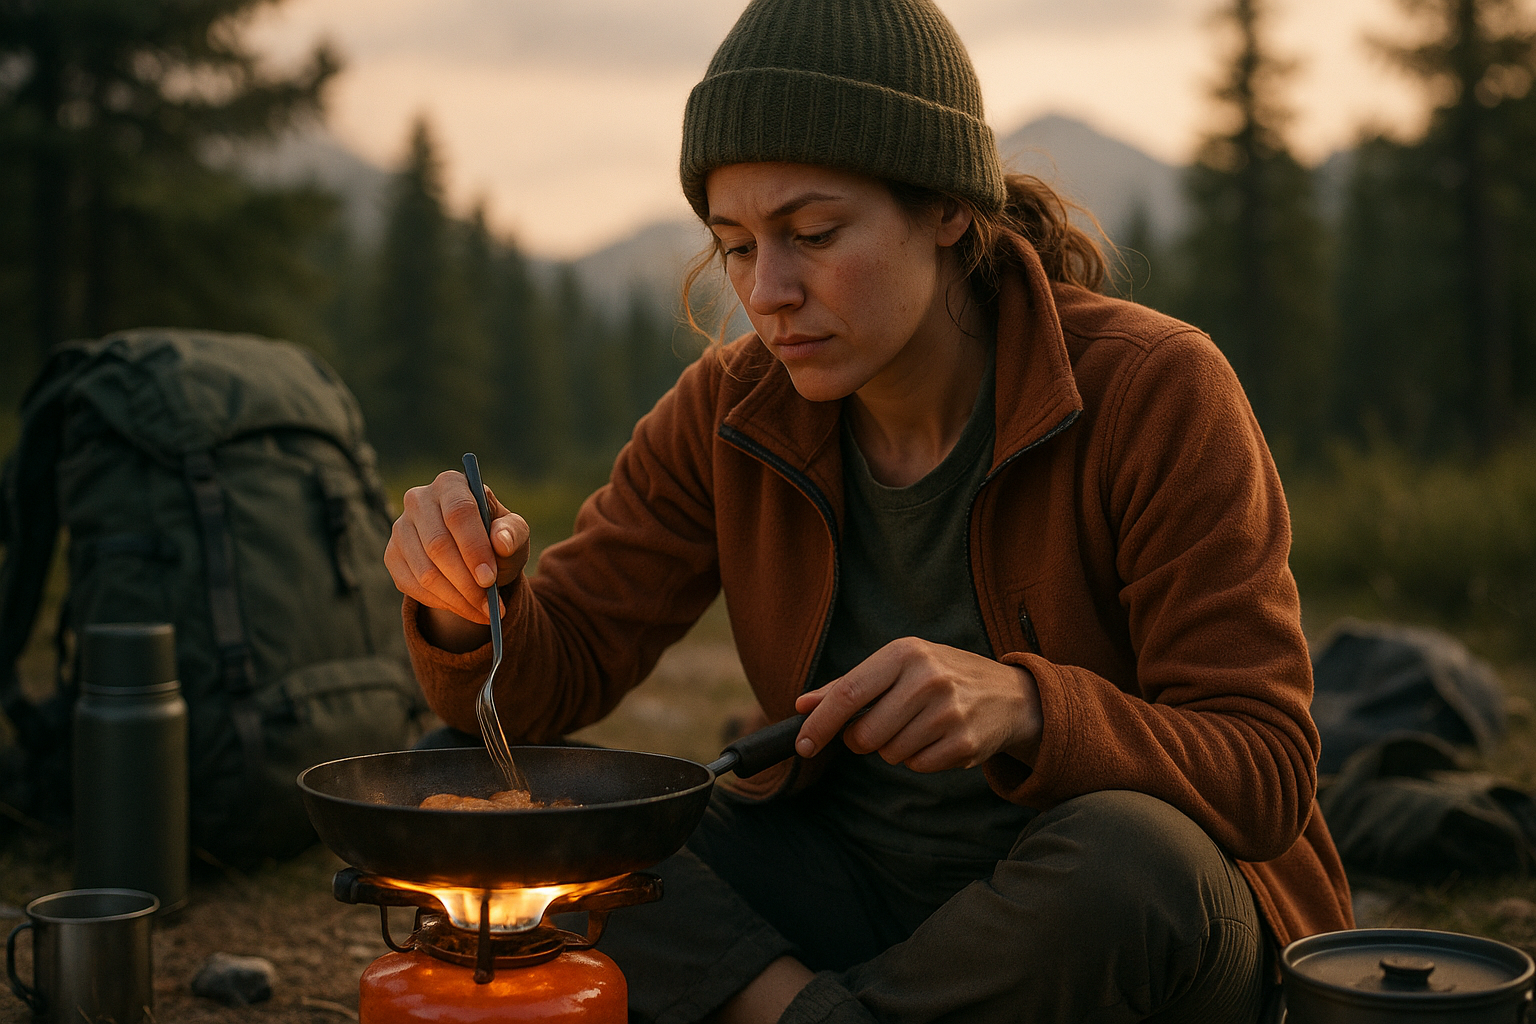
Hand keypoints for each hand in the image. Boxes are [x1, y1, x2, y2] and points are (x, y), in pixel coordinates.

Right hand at [385, 470, 530, 637]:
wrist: (472, 554)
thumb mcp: (514, 533)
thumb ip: (512, 533)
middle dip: (467, 581)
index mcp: (451, 484)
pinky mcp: (392, 555)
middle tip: (490, 605)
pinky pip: (413, 586)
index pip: (459, 513)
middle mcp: (419, 500)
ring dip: (457, 598)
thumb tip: (501, 541)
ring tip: (484, 612)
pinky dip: (442, 603)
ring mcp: (400, 527)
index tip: (489, 579)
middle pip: (438, 544)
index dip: (474, 548)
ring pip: (425, 571)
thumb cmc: (496, 537)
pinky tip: (465, 608)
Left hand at [792, 637, 1042, 770]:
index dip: (820, 723)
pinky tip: (938, 738)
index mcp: (905, 653)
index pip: (848, 693)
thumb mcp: (898, 666)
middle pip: (865, 734)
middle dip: (863, 739)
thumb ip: (848, 685)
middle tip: (881, 726)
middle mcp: (928, 679)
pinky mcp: (964, 744)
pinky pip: (917, 766)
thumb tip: (802, 705)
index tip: (803, 744)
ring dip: (894, 748)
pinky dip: (919, 758)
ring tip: (919, 725)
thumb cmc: (941, 676)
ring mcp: (949, 712)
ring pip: (890, 753)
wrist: (1010, 695)